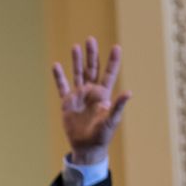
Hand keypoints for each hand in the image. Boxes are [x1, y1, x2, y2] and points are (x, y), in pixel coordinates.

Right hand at [50, 36, 130, 164]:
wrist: (87, 147)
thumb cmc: (102, 135)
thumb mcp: (112, 120)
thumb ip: (118, 106)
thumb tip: (129, 92)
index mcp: (104, 94)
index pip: (109, 73)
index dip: (113, 61)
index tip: (116, 47)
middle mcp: (91, 92)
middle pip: (92, 69)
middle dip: (92, 55)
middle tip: (91, 39)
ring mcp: (79, 96)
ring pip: (78, 74)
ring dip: (76, 61)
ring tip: (75, 47)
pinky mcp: (67, 103)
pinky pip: (62, 87)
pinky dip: (59, 77)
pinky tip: (56, 66)